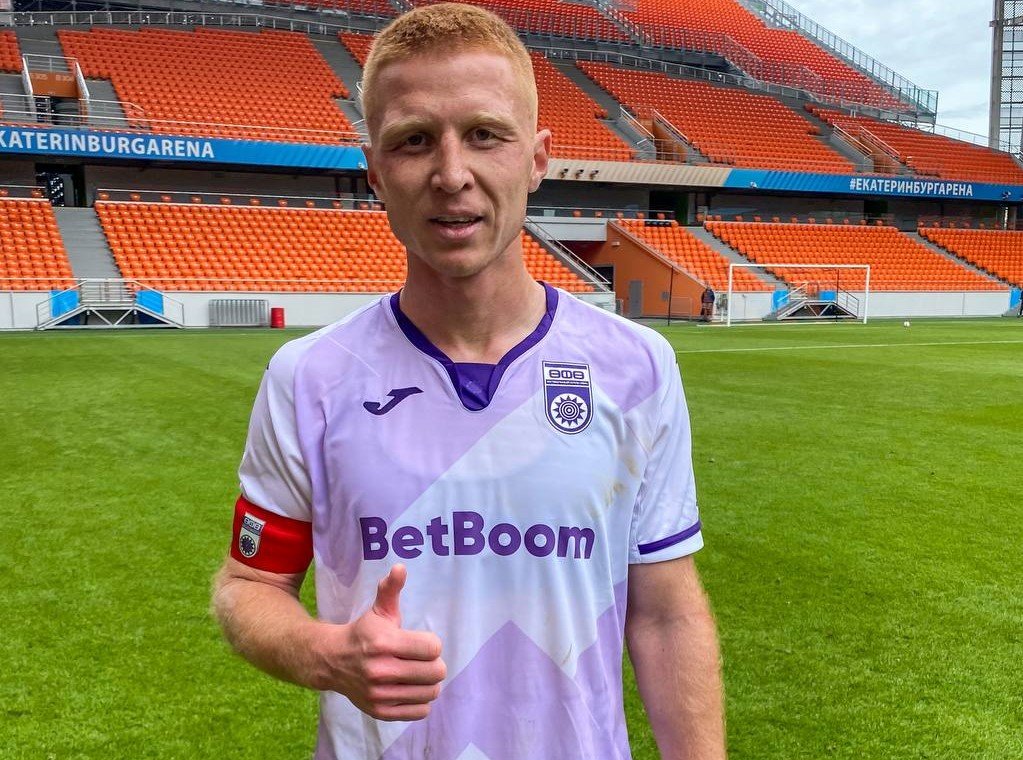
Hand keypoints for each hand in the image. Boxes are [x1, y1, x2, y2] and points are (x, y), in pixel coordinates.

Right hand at [307, 564, 445, 720]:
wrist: (332, 661)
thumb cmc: (364, 633)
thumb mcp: (379, 610)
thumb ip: (391, 589)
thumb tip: (400, 567)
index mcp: (384, 643)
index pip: (432, 648)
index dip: (431, 643)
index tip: (421, 642)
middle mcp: (381, 670)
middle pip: (436, 672)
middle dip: (434, 663)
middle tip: (423, 659)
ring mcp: (380, 694)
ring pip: (431, 692)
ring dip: (429, 683)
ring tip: (418, 674)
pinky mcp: (380, 711)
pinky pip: (420, 711)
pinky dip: (421, 701)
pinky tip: (410, 689)